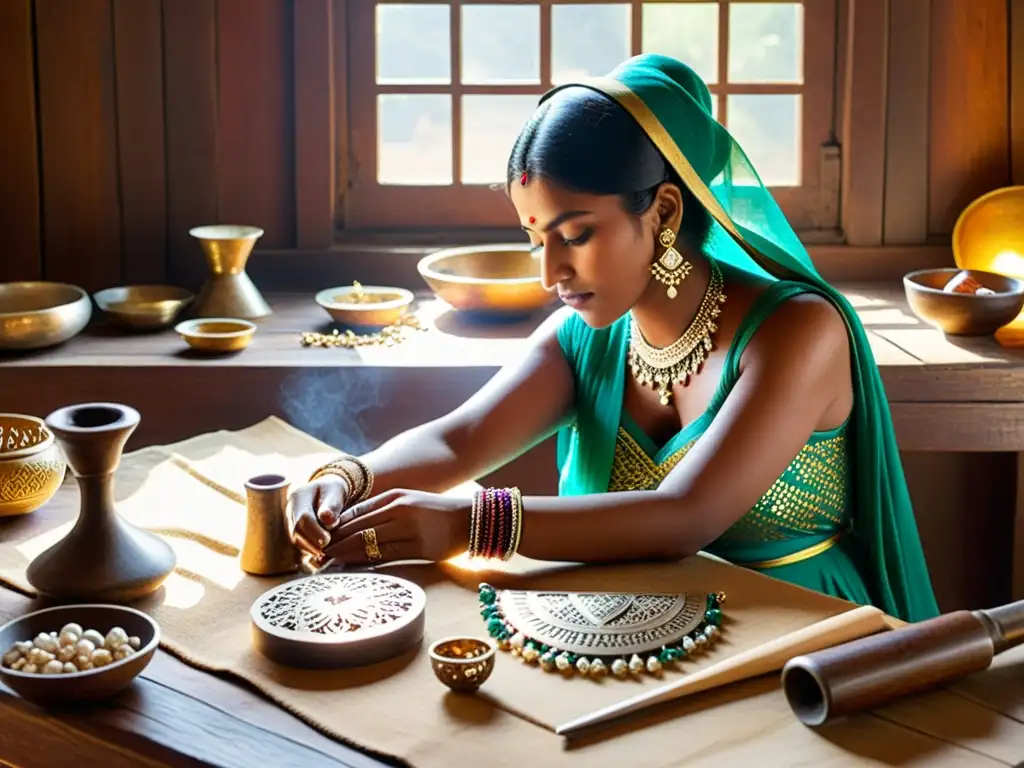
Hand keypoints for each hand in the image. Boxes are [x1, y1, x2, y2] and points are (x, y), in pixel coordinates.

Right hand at [286, 475, 349, 559]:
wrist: (328, 491)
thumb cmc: (334, 490)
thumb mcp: (336, 491)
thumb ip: (332, 504)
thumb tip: (328, 521)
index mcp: (298, 497)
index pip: (302, 518)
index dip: (314, 531)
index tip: (326, 540)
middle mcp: (291, 511)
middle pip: (296, 532)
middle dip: (311, 544)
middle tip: (326, 552)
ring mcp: (291, 522)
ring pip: (297, 541)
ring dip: (311, 550)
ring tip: (326, 557)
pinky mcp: (297, 533)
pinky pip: (301, 545)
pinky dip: (311, 552)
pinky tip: (322, 558)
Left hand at [323, 489, 470, 565]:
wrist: (470, 519)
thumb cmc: (437, 512)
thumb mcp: (408, 502)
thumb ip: (382, 510)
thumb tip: (352, 526)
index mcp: (395, 497)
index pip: (356, 513)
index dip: (335, 528)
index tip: (319, 540)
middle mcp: (400, 510)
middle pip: (358, 528)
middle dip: (334, 544)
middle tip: (315, 557)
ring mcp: (411, 528)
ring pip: (369, 543)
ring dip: (345, 555)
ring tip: (327, 565)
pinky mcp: (421, 547)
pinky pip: (387, 557)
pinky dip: (366, 563)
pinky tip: (353, 569)